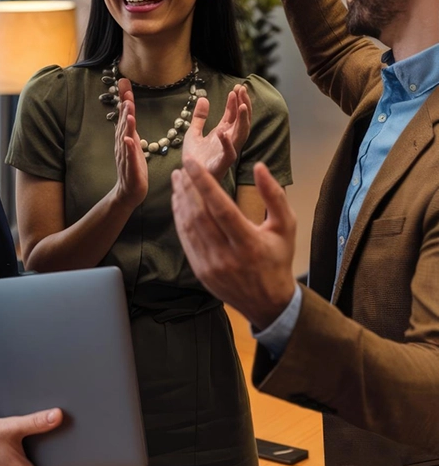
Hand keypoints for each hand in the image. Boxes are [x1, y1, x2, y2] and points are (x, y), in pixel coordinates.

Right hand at [113, 78, 147, 207]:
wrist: (128, 192)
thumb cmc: (133, 166)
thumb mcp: (133, 142)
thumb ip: (131, 126)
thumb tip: (129, 109)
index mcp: (125, 138)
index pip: (125, 116)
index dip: (125, 99)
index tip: (125, 83)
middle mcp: (123, 145)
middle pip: (124, 124)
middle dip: (125, 108)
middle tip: (127, 92)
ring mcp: (126, 157)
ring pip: (126, 138)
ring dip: (127, 124)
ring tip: (129, 111)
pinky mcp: (131, 169)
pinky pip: (130, 157)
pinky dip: (130, 148)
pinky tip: (129, 139)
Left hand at [171, 159, 295, 329]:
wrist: (268, 302)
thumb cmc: (278, 258)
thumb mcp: (286, 226)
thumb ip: (274, 195)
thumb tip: (259, 166)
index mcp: (249, 244)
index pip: (221, 208)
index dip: (204, 184)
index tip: (191, 163)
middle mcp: (227, 257)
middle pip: (199, 216)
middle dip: (187, 187)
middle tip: (182, 166)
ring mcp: (210, 266)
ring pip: (188, 227)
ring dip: (180, 200)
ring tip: (178, 179)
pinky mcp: (200, 271)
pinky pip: (185, 240)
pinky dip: (179, 218)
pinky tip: (179, 201)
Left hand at [182, 85, 250, 181]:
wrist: (187, 177)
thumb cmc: (194, 159)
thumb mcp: (193, 132)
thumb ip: (199, 117)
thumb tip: (203, 98)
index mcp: (223, 134)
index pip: (234, 115)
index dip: (236, 101)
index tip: (237, 87)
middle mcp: (229, 141)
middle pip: (242, 121)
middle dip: (244, 105)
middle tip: (242, 90)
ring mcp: (227, 152)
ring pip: (241, 135)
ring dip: (243, 120)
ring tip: (242, 105)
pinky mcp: (222, 164)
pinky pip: (229, 153)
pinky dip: (227, 143)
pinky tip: (222, 131)